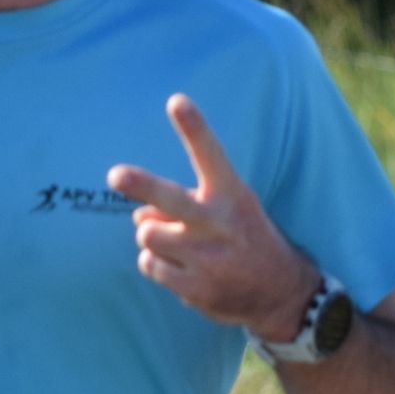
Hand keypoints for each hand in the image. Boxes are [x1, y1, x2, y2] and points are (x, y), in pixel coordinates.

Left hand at [107, 94, 318, 337]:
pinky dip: (156, 263)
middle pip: (170, 199)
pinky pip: (149, 264)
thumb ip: (184, 201)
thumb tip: (138, 216)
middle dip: (142, 186)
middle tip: (115, 176)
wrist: (279, 292)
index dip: (193, 127)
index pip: (209, 153)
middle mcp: (218, 223)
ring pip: (147, 234)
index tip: (177, 101)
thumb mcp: (231, 206)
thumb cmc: (242, 236)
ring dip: (152, 235)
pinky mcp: (195, 288)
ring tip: (176, 242)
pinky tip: (181, 267)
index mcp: (231, 194)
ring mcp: (207, 258)